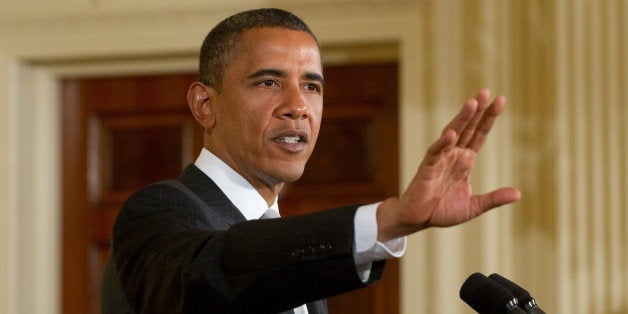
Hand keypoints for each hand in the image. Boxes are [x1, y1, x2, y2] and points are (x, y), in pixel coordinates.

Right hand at [376, 89, 520, 241]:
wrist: (418, 220)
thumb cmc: (442, 211)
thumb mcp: (474, 206)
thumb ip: (494, 198)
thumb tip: (518, 194)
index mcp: (465, 161)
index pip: (479, 135)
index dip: (488, 119)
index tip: (500, 101)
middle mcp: (453, 155)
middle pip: (468, 128)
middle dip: (477, 110)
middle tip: (485, 91)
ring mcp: (440, 159)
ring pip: (452, 134)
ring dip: (462, 119)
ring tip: (472, 103)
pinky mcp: (427, 168)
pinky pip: (436, 152)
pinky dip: (443, 143)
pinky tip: (452, 134)